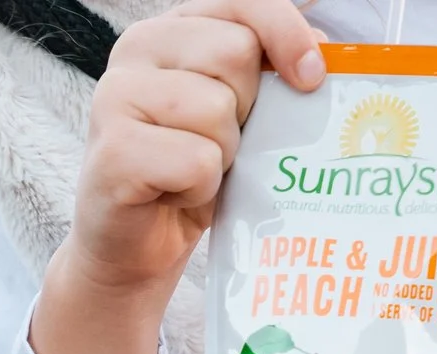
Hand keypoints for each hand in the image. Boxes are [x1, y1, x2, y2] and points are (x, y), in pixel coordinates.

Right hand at [37, 0, 324, 353]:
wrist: (135, 245)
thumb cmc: (190, 172)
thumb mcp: (238, 109)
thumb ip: (268, 70)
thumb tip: (323, 55)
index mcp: (168, 30)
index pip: (243, 3)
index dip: (286, 34)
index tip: (312, 77)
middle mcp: (133, 51)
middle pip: (235, 54)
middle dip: (247, 108)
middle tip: (223, 141)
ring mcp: (114, 99)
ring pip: (216, 110)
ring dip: (224, 154)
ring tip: (195, 171)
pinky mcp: (113, 154)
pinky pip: (196, 161)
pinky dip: (200, 188)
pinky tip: (174, 194)